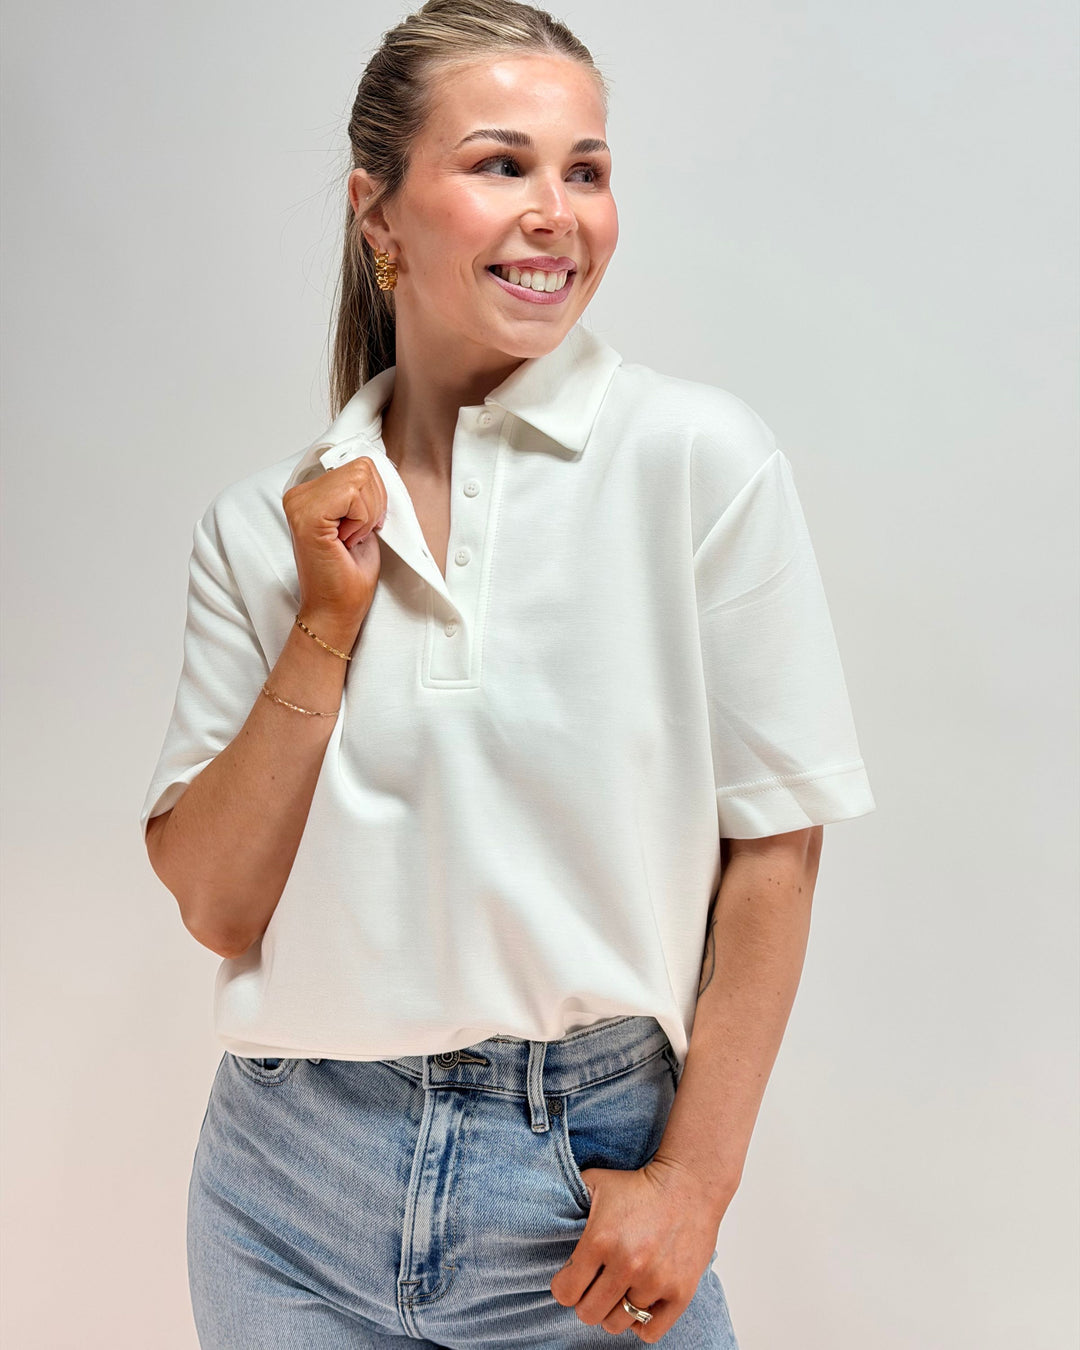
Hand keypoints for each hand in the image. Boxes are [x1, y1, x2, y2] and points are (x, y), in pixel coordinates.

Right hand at [282, 455, 388, 638]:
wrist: (336, 611)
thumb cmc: (349, 574)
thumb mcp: (362, 522)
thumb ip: (363, 493)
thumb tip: (381, 469)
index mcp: (309, 492)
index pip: (360, 464)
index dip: (374, 497)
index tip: (359, 528)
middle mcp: (298, 493)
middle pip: (363, 468)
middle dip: (373, 505)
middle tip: (354, 536)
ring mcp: (300, 503)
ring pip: (361, 478)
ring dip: (367, 514)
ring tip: (348, 540)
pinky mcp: (307, 516)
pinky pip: (354, 495)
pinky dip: (362, 521)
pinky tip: (345, 542)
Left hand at [549, 1155, 733, 1341]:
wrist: (688, 1184)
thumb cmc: (639, 1185)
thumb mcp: (595, 1182)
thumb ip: (569, 1199)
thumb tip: (542, 1211)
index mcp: (600, 1240)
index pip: (565, 1292)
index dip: (564, 1287)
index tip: (572, 1279)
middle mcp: (627, 1264)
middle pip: (589, 1313)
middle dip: (586, 1302)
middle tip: (594, 1287)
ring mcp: (655, 1281)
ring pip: (618, 1324)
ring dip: (613, 1312)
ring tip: (617, 1293)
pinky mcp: (680, 1292)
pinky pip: (650, 1332)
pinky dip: (641, 1324)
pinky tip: (639, 1304)